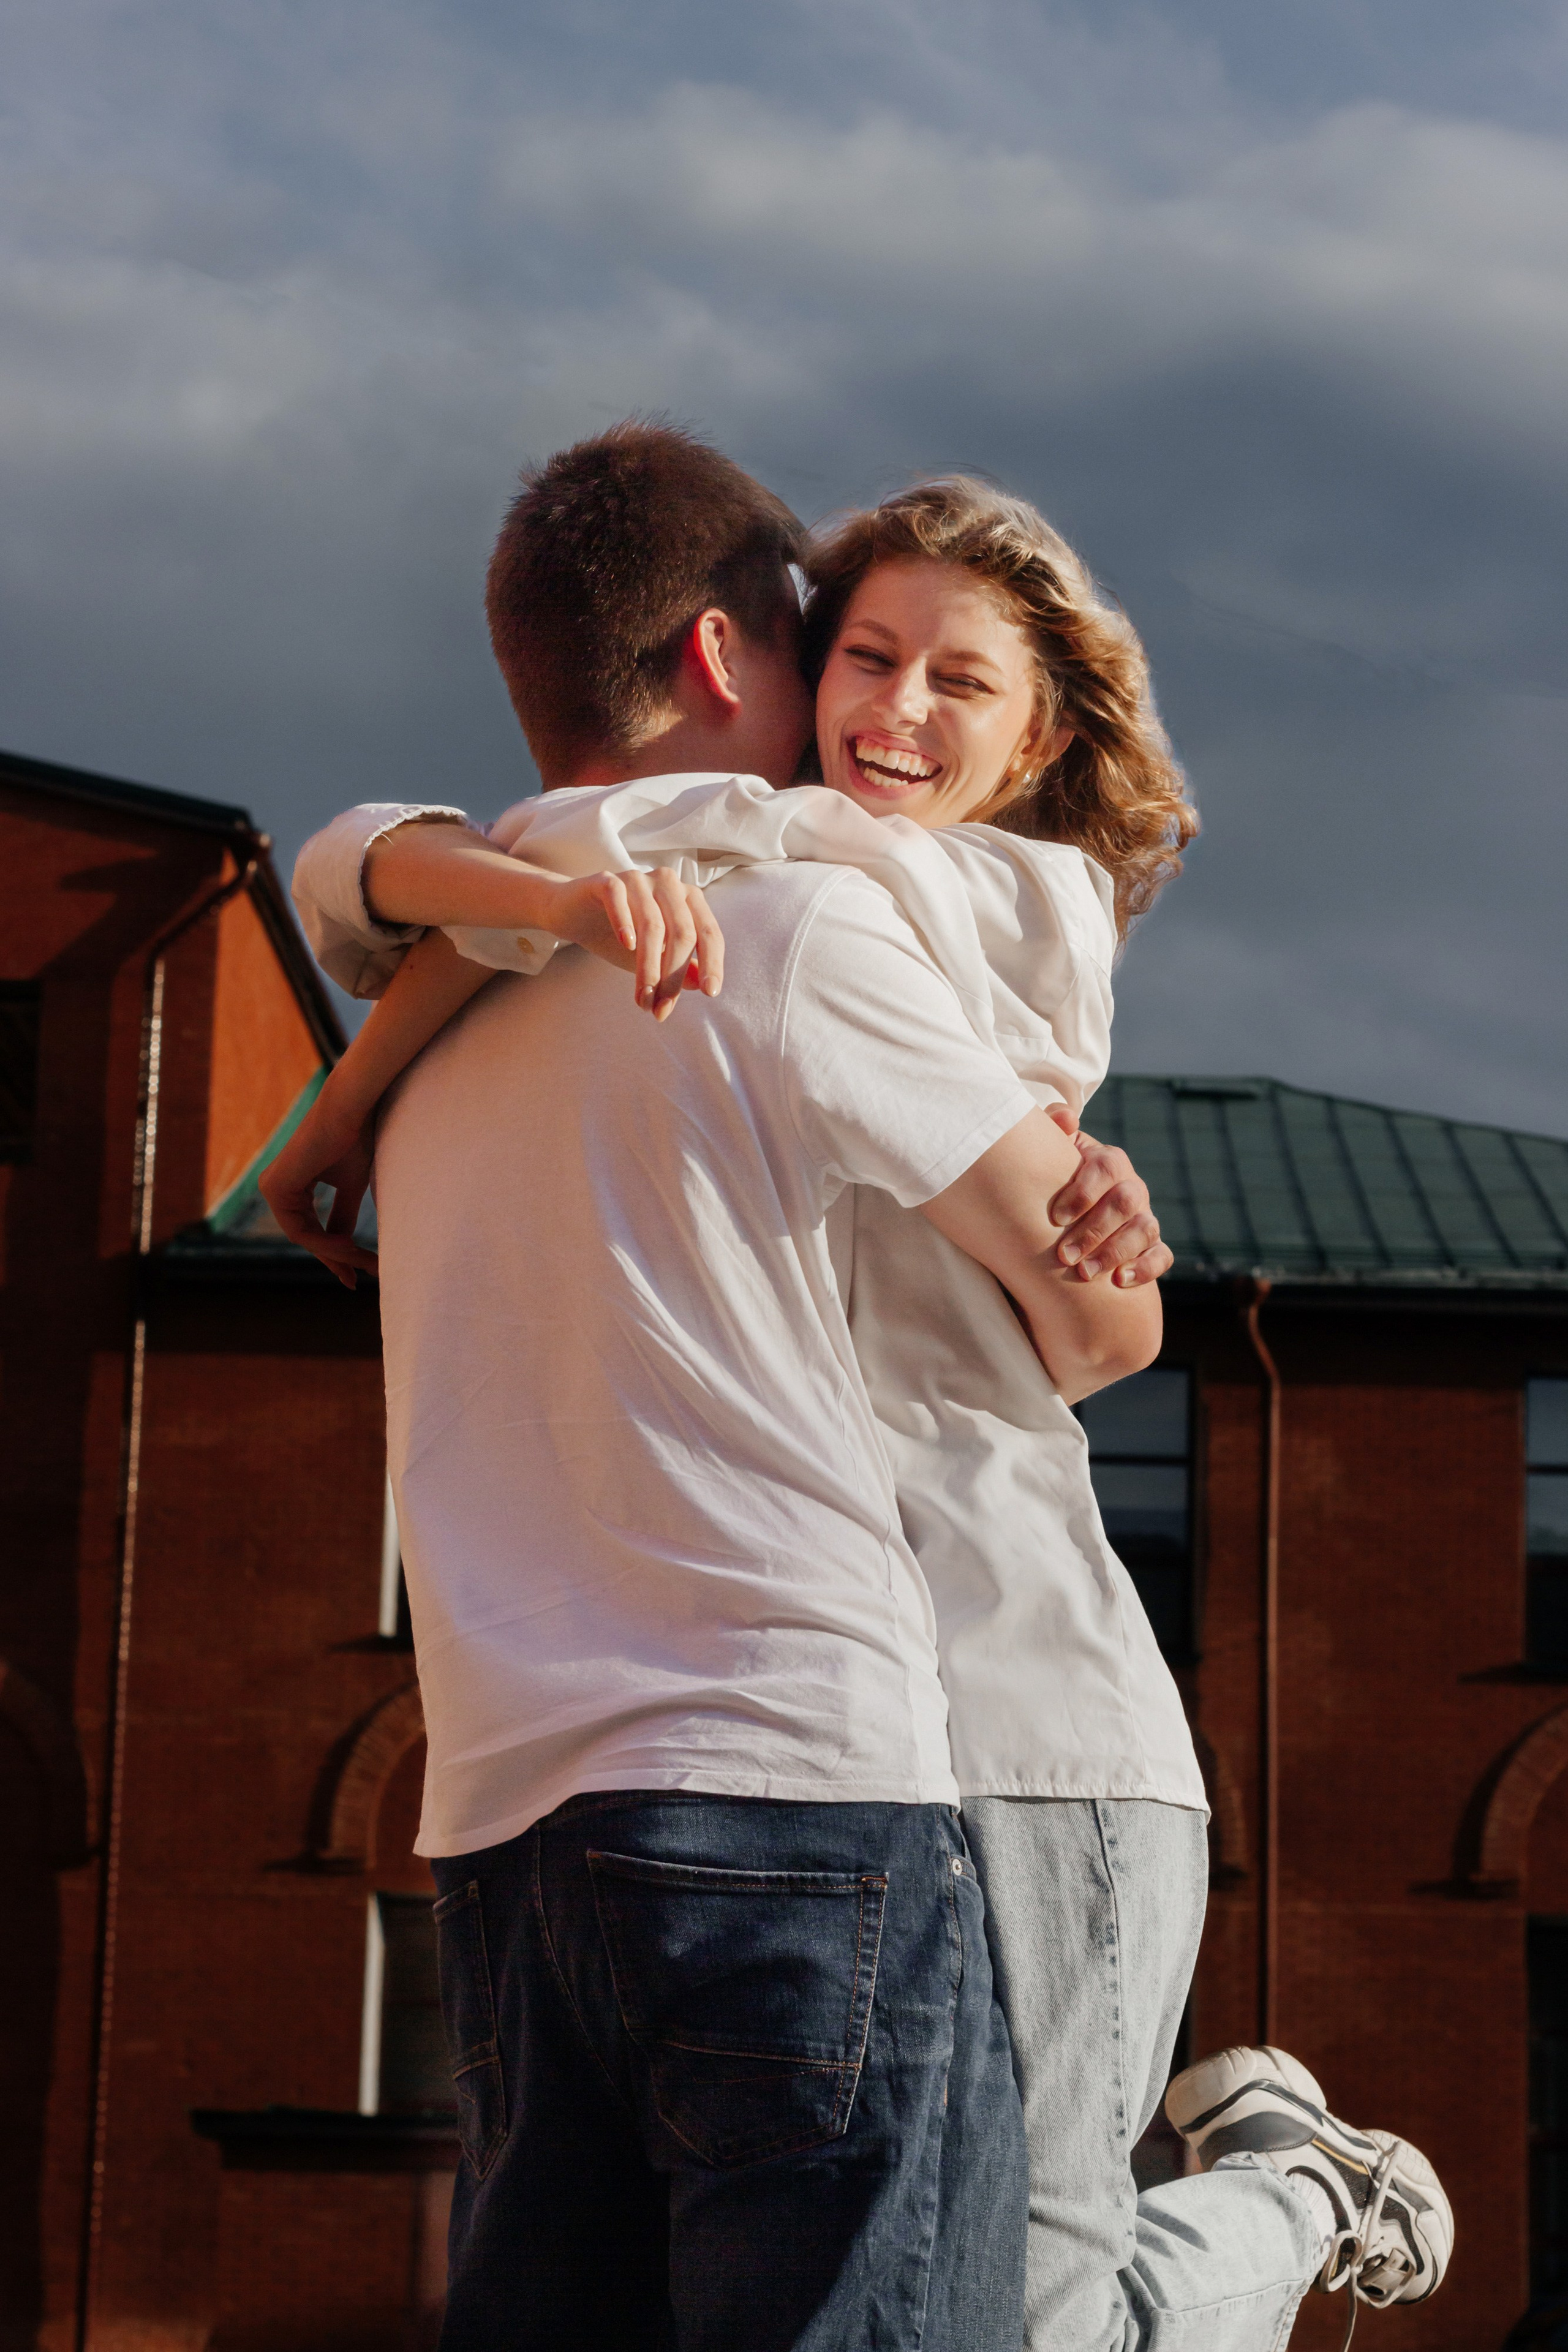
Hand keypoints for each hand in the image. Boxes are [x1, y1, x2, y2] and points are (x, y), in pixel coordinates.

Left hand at [258, 1091, 379, 1289]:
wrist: (350, 1110)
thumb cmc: (355, 1139)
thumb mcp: (350, 1188)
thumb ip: (343, 1215)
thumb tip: (345, 1244)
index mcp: (291, 1186)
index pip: (310, 1230)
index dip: (334, 1255)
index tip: (356, 1274)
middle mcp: (276, 1188)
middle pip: (306, 1237)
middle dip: (334, 1261)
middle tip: (357, 1280)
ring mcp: (272, 1188)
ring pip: (304, 1237)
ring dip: (336, 1254)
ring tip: (365, 1262)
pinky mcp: (275, 1188)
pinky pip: (300, 1230)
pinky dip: (325, 1242)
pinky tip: (349, 1247)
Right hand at [543, 868, 723, 1018]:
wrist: (574, 915)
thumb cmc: (620, 937)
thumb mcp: (655, 958)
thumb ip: (680, 968)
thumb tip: (701, 984)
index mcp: (688, 899)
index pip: (708, 932)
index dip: (712, 963)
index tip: (710, 994)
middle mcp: (668, 884)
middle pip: (681, 933)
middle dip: (672, 977)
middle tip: (660, 1010)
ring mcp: (638, 879)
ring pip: (652, 924)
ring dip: (648, 967)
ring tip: (642, 999)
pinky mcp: (606, 880)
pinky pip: (618, 898)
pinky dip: (624, 923)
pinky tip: (627, 946)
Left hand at [1044, 1105, 1172, 1288]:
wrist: (1063, 1221)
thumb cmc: (1052, 1184)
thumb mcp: (1049, 1156)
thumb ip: (1052, 1131)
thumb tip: (1066, 1116)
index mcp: (1108, 1162)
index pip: (1106, 1167)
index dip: (1084, 1191)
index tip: (1056, 1218)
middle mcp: (1131, 1187)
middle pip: (1125, 1202)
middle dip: (1095, 1230)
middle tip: (1064, 1255)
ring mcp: (1144, 1216)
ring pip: (1145, 1229)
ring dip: (1115, 1252)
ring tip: (1085, 1273)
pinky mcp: (1152, 1245)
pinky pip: (1162, 1255)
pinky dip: (1145, 1267)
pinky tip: (1120, 1281)